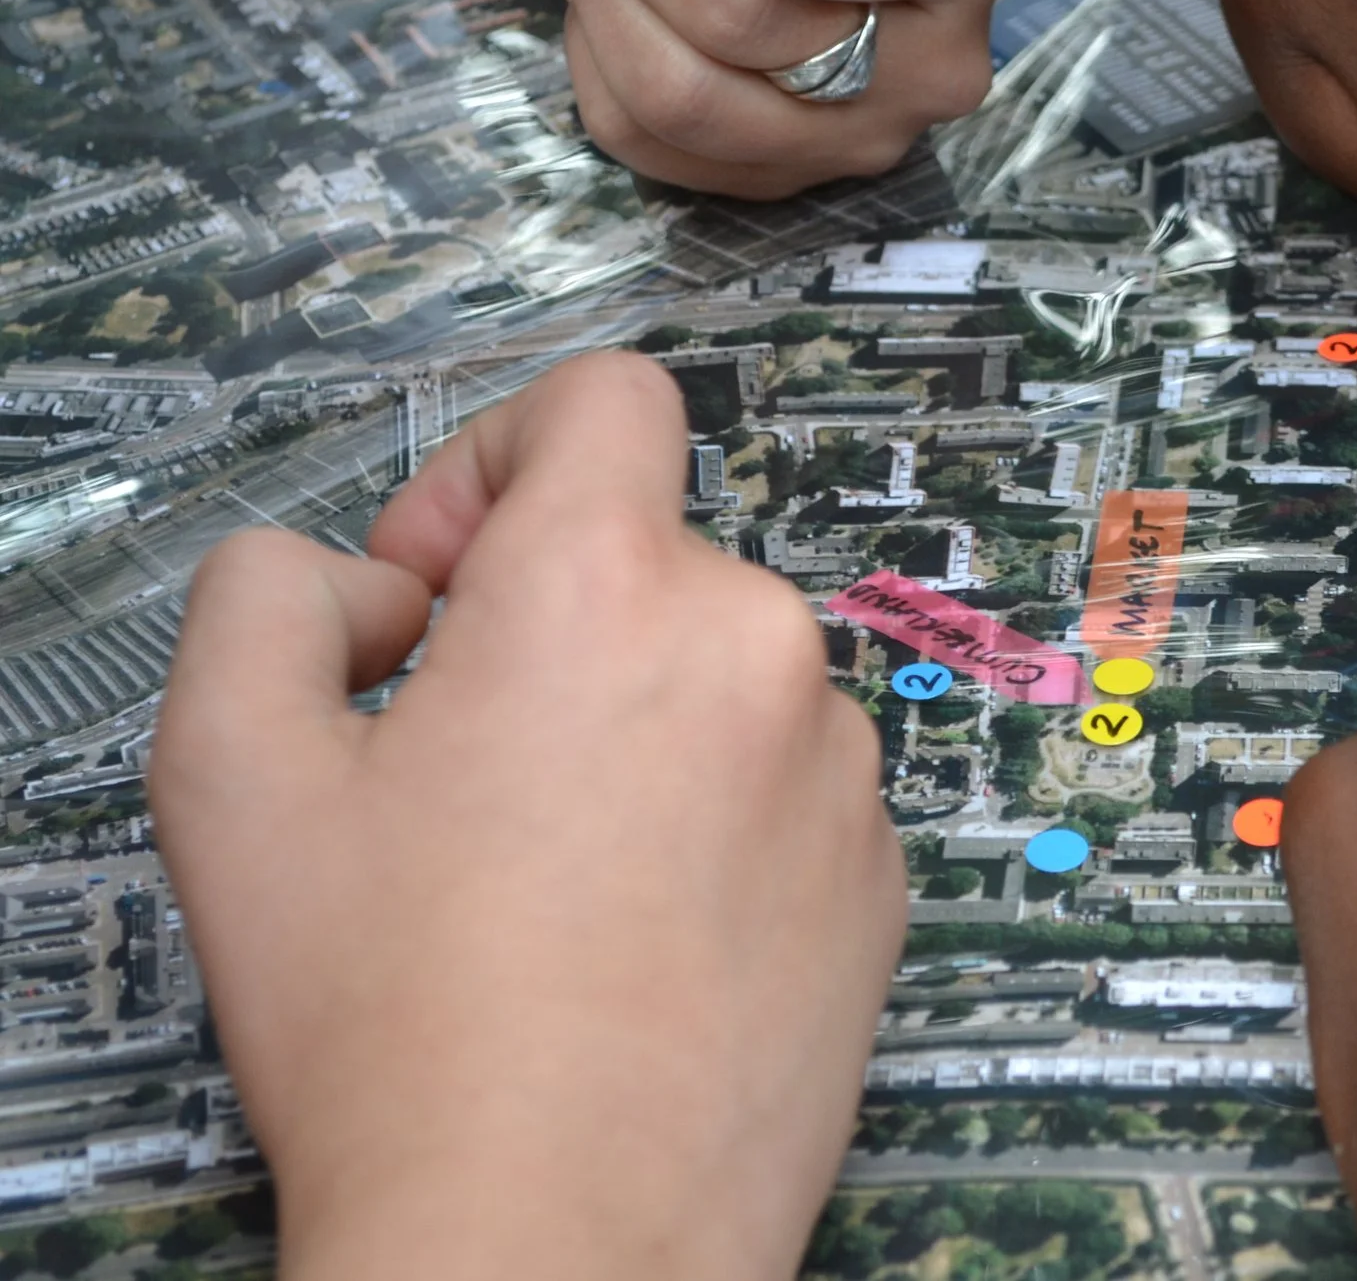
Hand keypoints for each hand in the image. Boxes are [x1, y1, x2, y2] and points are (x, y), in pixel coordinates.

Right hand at [151, 353, 901, 1280]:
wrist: (551, 1243)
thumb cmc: (397, 1025)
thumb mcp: (233, 777)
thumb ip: (268, 600)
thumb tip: (361, 586)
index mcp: (612, 586)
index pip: (606, 399)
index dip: (499, 461)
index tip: (443, 585)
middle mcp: (761, 651)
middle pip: (649, 565)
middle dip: (547, 630)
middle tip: (455, 773)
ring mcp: (843, 772)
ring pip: (720, 688)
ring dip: (636, 736)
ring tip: (544, 887)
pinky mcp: (884, 879)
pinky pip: (786, 794)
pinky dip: (716, 829)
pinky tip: (634, 946)